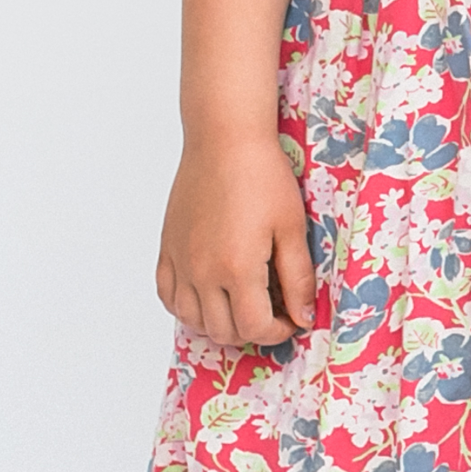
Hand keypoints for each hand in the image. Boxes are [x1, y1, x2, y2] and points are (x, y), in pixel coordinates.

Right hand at [158, 134, 317, 347]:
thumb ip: (297, 278)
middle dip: (252, 330)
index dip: (279, 331)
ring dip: (219, 323)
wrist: (224, 140)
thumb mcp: (291, 228)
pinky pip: (167, 295)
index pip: (255, 327)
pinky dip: (186, 306)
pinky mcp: (167, 248)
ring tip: (242, 303)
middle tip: (271, 311)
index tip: (291, 318)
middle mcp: (202, 271)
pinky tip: (207, 294)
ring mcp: (180, 261)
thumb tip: (304, 316)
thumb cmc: (262, 176)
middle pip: (223, 331)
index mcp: (237, 268)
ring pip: (192, 320)